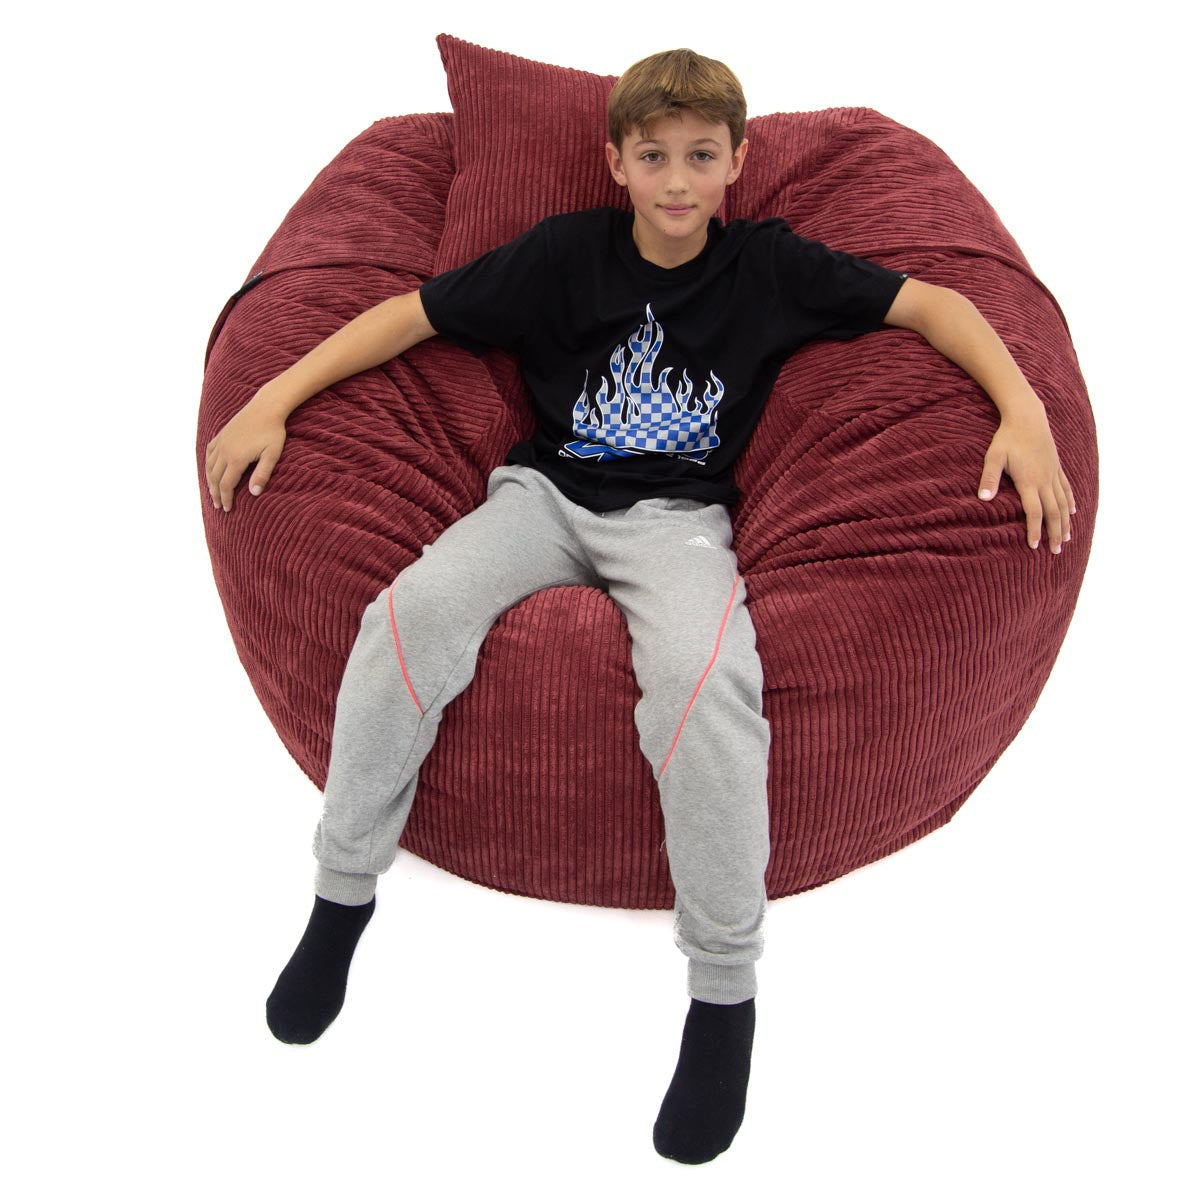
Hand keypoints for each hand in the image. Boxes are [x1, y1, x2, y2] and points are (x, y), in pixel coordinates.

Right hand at [205, 391, 287, 512]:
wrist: (266, 408)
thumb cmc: (273, 432)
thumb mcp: (272, 454)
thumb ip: (263, 474)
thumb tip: (254, 493)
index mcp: (236, 458)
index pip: (227, 485)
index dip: (226, 498)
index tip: (227, 509)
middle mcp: (224, 451)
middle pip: (215, 478)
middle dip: (216, 494)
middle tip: (218, 506)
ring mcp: (221, 442)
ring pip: (209, 466)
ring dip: (209, 481)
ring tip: (213, 492)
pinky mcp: (221, 435)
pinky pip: (209, 452)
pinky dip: (207, 464)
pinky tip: (210, 470)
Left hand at [977, 410, 1075, 552]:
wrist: (1028, 417)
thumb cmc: (1007, 438)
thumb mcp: (994, 457)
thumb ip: (989, 478)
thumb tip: (983, 499)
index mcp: (1029, 481)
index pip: (1035, 512)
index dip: (1035, 530)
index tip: (1034, 546)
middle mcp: (1045, 480)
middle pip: (1053, 512)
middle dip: (1054, 533)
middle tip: (1056, 552)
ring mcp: (1053, 473)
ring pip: (1063, 503)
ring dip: (1064, 522)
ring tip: (1066, 538)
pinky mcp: (1057, 466)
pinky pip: (1066, 488)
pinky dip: (1070, 502)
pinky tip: (1072, 512)